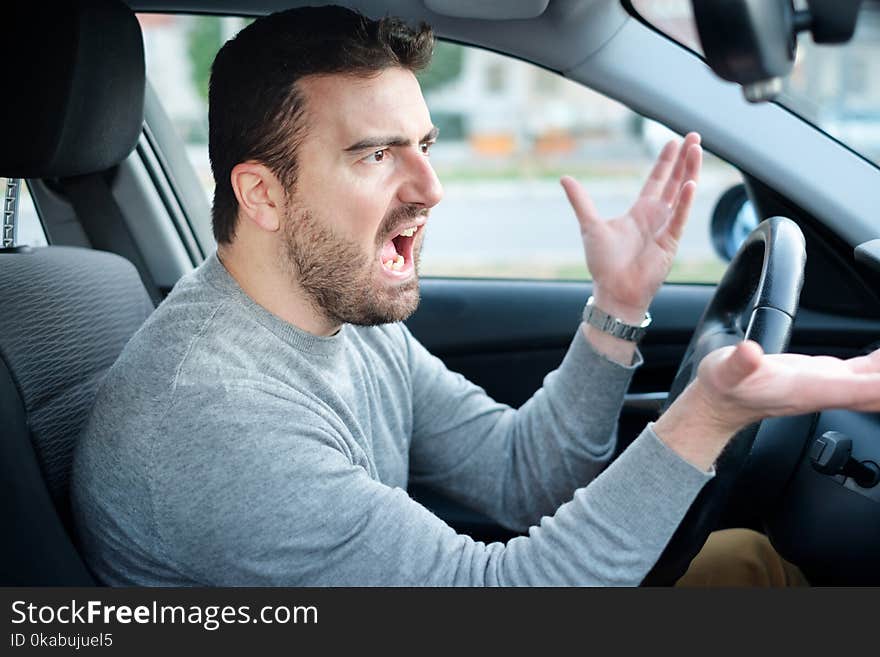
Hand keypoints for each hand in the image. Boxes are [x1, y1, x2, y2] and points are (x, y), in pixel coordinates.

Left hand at [561, 133, 701, 322]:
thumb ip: (581, 201)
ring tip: (696, 150)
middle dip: (684, 159)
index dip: (666, 161)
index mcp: (639, 212)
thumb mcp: (589, 225)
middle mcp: (656, 216)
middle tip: (694, 136)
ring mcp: (666, 228)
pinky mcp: (670, 242)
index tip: (673, 142)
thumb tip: (564, 178)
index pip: (657, 180)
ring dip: (689, 171)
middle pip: (674, 181)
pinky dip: (685, 201)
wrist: (614, 290)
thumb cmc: (603, 263)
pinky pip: (680, 217)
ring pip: (682, 194)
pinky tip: (690, 183)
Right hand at [654, 340, 879, 469]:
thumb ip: (740, 363)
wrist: (719, 403)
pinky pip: (870, 372)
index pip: (869, 389)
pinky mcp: (828, 376)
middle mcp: (831, 390)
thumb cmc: (723, 389)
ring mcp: (832, 385)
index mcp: (814, 389)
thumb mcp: (728, 371)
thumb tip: (749, 353)